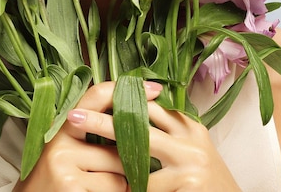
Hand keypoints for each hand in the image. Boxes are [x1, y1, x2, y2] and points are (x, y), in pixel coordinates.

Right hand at [14, 81, 162, 191]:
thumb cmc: (58, 181)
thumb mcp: (70, 150)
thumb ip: (92, 133)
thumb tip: (136, 117)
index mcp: (63, 126)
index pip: (97, 95)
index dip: (127, 89)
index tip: (155, 89)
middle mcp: (61, 140)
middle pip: (118, 140)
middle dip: (130, 157)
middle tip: (134, 166)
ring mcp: (64, 163)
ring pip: (120, 169)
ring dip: (122, 183)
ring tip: (99, 187)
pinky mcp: (71, 186)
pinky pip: (113, 188)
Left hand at [61, 87, 240, 191]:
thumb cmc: (207, 181)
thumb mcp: (189, 148)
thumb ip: (166, 132)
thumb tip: (130, 113)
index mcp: (188, 126)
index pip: (149, 105)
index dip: (120, 101)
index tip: (92, 98)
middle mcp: (190, 140)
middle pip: (138, 125)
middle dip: (102, 121)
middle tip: (73, 117)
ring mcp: (190, 164)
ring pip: (139, 163)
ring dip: (118, 172)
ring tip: (97, 172)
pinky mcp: (189, 187)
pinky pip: (148, 190)